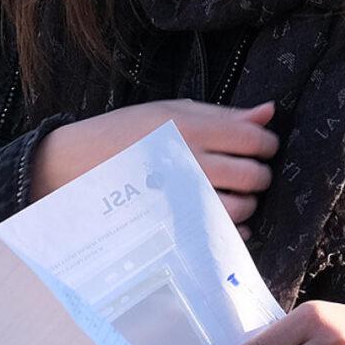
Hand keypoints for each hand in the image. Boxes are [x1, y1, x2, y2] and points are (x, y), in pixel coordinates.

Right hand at [32, 100, 278, 224]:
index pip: (255, 140)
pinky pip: (221, 233)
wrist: (74, 165)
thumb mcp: (170, 110)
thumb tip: (270, 112)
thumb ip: (223, 114)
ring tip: (232, 194)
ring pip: (242, 207)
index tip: (259, 148)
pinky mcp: (172, 224)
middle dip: (259, 175)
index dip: (267, 145)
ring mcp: (180, 197)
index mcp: (191, 128)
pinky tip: (221, 217)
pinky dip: (233, 229)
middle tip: (246, 172)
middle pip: (254, 175)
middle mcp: (190, 161)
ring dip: (247, 203)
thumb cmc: (126, 132)